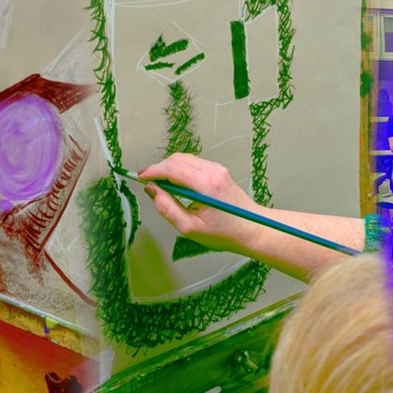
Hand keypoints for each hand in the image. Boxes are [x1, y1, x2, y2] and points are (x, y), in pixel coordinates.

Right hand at [135, 154, 261, 254]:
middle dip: (159, 169)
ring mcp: (217, 168)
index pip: (172, 169)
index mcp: (206, 186)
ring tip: (160, 185)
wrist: (253, 229)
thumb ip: (167, 208)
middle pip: (176, 160)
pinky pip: (193, 163)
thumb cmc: (224, 233)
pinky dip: (179, 169)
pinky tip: (176, 184)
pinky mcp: (219, 170)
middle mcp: (213, 171)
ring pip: (184, 159)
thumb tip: (151, 190)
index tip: (139, 178)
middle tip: (148, 183)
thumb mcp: (190, 228)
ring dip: (169, 168)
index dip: (152, 171)